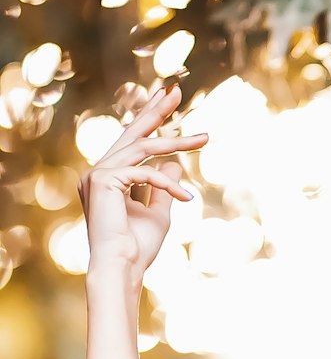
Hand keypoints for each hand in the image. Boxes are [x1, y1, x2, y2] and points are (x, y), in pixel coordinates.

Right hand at [79, 80, 207, 277]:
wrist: (122, 268)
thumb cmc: (137, 248)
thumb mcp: (159, 214)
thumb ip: (164, 187)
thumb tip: (176, 164)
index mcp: (108, 178)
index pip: (131, 143)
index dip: (149, 120)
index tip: (167, 100)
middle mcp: (98, 172)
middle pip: (132, 133)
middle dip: (156, 111)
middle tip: (176, 90)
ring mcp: (97, 174)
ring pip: (142, 148)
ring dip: (177, 143)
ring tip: (204, 138)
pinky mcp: (104, 181)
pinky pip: (144, 174)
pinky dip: (167, 185)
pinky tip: (185, 198)